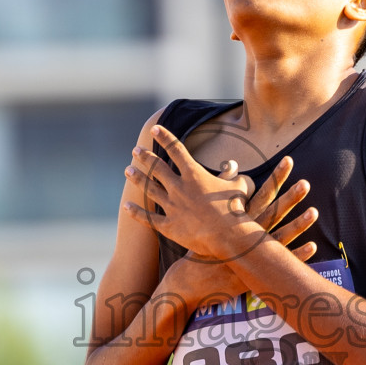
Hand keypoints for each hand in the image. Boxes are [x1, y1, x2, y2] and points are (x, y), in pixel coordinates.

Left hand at [124, 124, 267, 261]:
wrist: (228, 236)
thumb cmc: (235, 209)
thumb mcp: (239, 186)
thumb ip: (234, 175)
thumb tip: (233, 167)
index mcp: (194, 175)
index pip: (176, 150)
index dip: (165, 137)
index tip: (155, 128)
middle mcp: (179, 188)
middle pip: (157, 168)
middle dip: (145, 157)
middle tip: (136, 150)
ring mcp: (172, 207)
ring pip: (149, 189)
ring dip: (138, 178)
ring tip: (128, 170)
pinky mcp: (168, 226)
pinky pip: (148, 218)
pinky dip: (136, 212)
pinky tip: (126, 206)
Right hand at [160, 154, 318, 308]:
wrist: (192, 278)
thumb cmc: (202, 242)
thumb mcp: (210, 212)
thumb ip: (224, 186)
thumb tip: (233, 163)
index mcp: (239, 218)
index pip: (262, 193)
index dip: (277, 177)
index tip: (289, 160)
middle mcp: (247, 233)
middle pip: (272, 212)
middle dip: (289, 198)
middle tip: (305, 183)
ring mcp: (252, 254)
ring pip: (279, 237)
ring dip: (298, 225)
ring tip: (314, 212)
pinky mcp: (256, 271)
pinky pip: (280, 263)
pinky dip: (296, 255)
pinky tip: (313, 247)